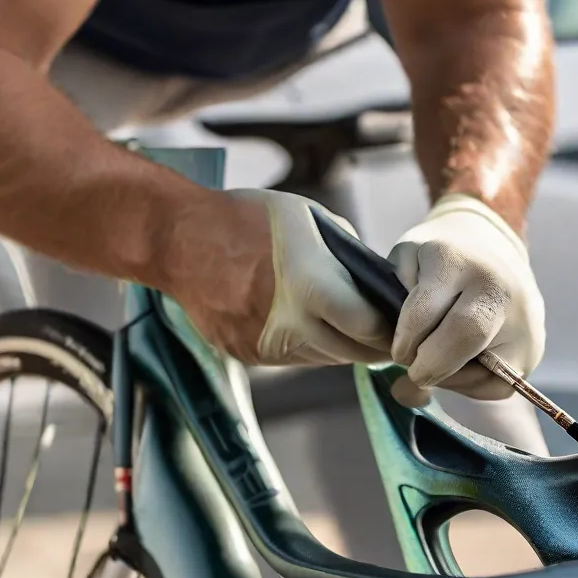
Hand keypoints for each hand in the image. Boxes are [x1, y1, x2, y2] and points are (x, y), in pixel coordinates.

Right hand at [174, 189, 392, 366]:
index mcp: (309, 285)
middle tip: (391, 338)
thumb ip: (346, 252)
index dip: (389, 329)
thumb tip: (373, 280)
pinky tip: (313, 326)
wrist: (176, 239)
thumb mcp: (306, 217)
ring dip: (343, 347)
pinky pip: (294, 360)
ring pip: (324, 360)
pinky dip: (310, 347)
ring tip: (354, 330)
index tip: (401, 325)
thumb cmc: (246, 218)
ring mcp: (265, 345)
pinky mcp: (247, 355)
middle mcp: (289, 323)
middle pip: (351, 353)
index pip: (368, 327)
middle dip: (374, 347)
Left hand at [388, 194, 545, 400]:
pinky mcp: (533, 351)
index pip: (423, 315)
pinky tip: (462, 363)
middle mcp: (498, 287)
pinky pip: (494, 387)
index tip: (399, 348)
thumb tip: (406, 390)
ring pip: (479, 374)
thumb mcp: (401, 269)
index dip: (404, 342)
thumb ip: (390, 320)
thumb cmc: (434, 264)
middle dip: (429, 366)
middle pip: (463, 338)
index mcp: (456, 260)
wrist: (490, 251)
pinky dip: (470, 385)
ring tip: (439, 359)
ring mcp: (523, 321)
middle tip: (416, 369)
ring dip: (448, 377)